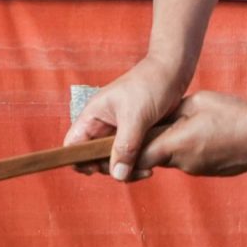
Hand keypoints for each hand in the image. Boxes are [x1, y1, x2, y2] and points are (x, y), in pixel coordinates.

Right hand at [66, 55, 188, 179]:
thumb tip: (117, 175)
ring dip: (128, 169)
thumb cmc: (150, 84)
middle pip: (94, 158)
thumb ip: (125, 147)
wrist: (174, 71)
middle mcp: (102, 125)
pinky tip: (152, 165)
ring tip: (148, 170)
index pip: (73, 144)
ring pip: (114, 160)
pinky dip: (138, 164)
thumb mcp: (135, 117)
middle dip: (110, 168)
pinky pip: (130, 156)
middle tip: (131, 171)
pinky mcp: (136, 135)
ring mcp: (119, 131)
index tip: (98, 169)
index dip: (79, 160)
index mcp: (93, 116)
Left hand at [131, 90, 246, 176]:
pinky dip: (188, 150)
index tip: (124, 139)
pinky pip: (188, 161)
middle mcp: (183, 162)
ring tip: (186, 126)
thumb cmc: (233, 113)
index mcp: (176, 144)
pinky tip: (203, 134)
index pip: (138, 156)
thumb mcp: (197, 102)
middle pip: (153, 158)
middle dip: (151, 143)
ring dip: (171, 146)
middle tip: (156, 125)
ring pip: (171, 159)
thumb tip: (157, 117)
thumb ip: (171, 112)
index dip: (129, 150)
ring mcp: (196, 169)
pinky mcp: (208, 171)